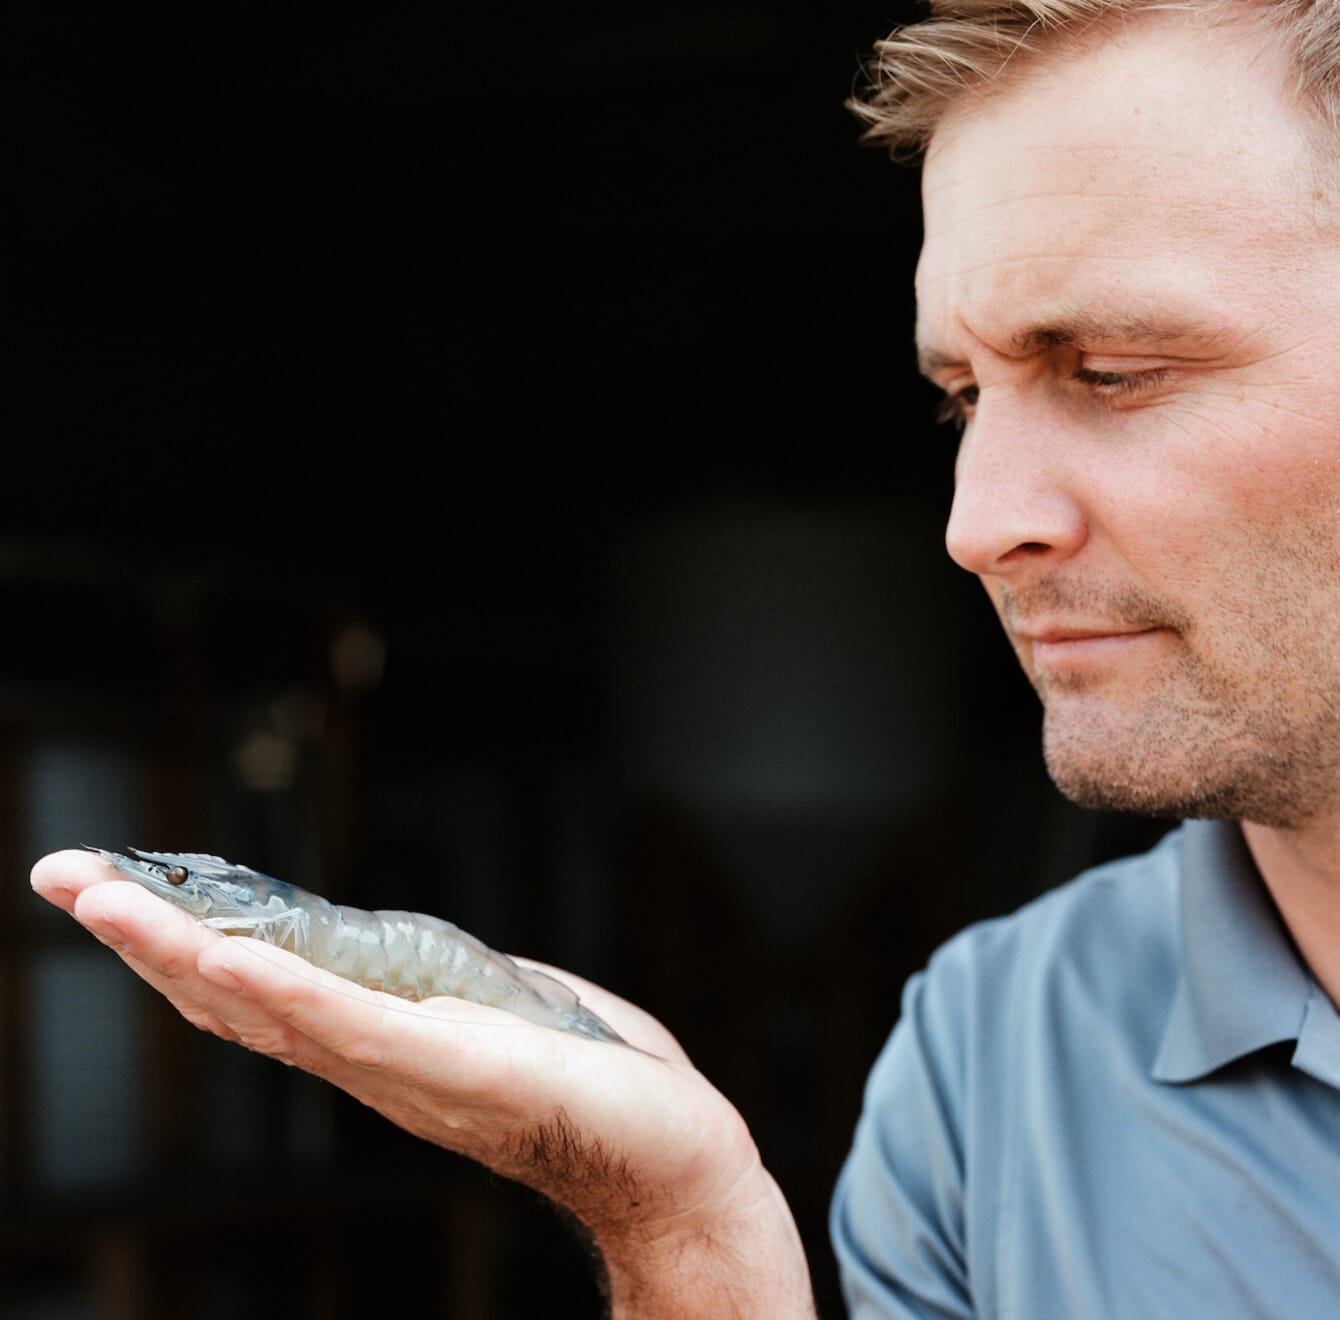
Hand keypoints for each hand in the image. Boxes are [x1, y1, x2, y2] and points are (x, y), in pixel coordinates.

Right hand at [31, 850, 815, 1317]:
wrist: (669, 1155)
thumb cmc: (587, 1077)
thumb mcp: (493, 1006)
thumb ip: (433, 982)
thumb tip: (396, 950)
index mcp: (378, 1037)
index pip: (255, 983)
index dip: (177, 938)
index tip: (113, 887)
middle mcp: (369, 1059)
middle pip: (232, 992)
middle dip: (143, 934)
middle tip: (63, 875)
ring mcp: (403, 1066)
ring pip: (269, 1004)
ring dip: (181, 951)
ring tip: (106, 899)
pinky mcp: (453, 1066)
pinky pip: (353, 1027)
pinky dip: (285, 993)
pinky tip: (228, 960)